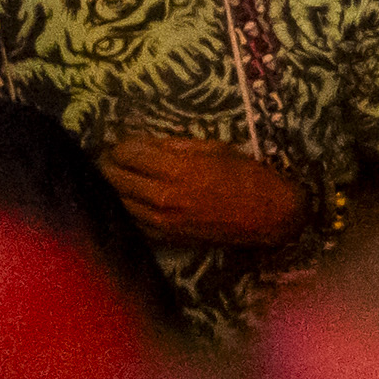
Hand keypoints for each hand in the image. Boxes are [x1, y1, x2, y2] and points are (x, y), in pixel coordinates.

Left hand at [95, 131, 307, 247]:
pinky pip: (130, 220)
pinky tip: (129, 198)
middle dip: (110, 163)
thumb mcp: (216, 149)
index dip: (121, 145)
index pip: (129, 152)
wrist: (268, 215)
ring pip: (117, 200)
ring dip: (113, 186)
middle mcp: (163, 195)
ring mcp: (161, 219)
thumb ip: (176, 146)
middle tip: (110, 157)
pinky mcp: (164, 236)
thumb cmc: (247, 176)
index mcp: (178, 168)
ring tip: (115, 176)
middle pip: (115, 176)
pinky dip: (125, 207)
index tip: (122, 143)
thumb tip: (144, 143)